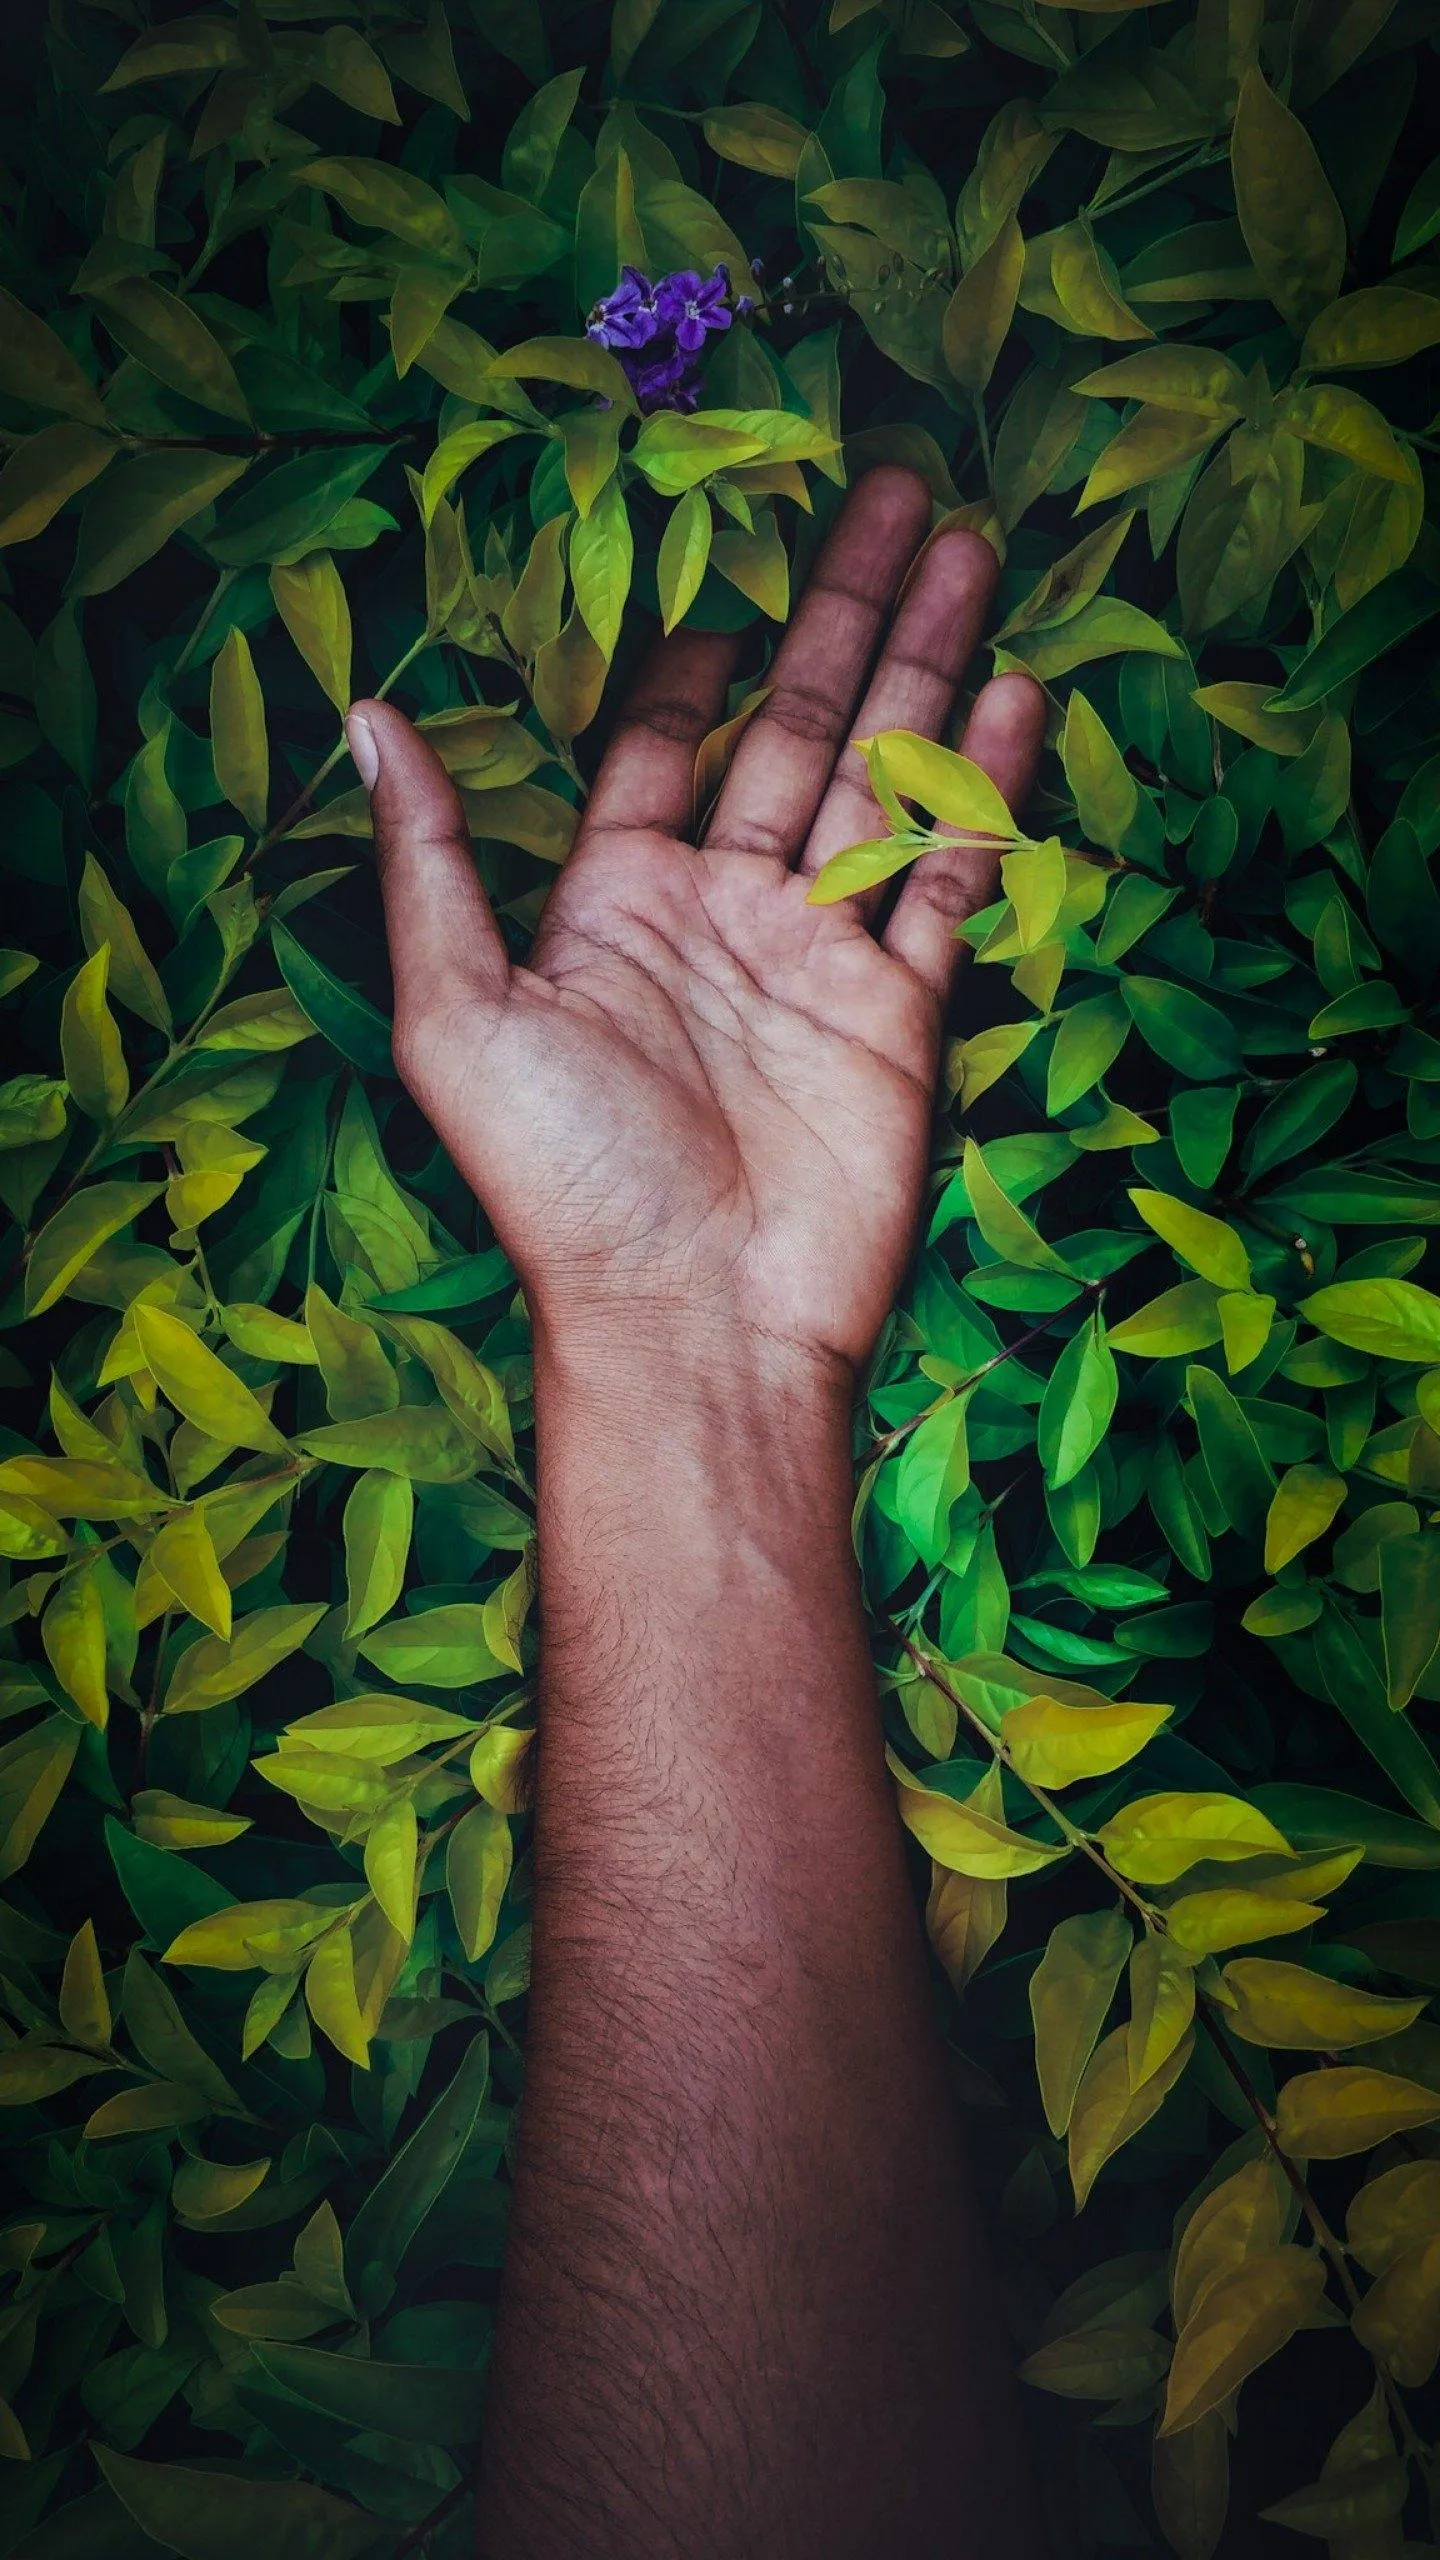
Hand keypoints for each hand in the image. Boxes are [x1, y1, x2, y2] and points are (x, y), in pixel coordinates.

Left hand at [353, 467, 1043, 1380]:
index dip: (696, 649)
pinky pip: (950, 879)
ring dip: (929, 668)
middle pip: (794, 728)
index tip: (731, 552)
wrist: (695, 1322)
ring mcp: (819, 959)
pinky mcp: (900, 1013)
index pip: (664, 742)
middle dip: (847, 611)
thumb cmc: (563, 1181)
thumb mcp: (459, 1012)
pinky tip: (1017, 697)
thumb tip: (370, 715)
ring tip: (974, 549)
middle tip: (899, 489)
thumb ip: (432, 860)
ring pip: (883, 780)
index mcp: (613, 905)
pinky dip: (984, 790)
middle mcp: (722, 915)